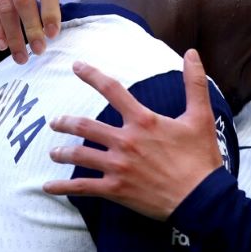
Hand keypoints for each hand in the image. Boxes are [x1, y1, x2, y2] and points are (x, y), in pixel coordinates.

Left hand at [43, 49, 223, 217]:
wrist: (201, 199)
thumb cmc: (201, 158)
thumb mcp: (201, 117)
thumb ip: (194, 83)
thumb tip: (192, 52)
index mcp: (144, 121)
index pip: (112, 90)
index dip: (92, 75)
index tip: (76, 66)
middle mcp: (126, 141)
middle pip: (85, 126)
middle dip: (65, 123)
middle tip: (55, 122)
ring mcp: (118, 166)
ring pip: (79, 154)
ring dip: (62, 152)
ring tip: (53, 152)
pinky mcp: (116, 189)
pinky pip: (82, 187)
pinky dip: (63, 187)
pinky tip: (48, 187)